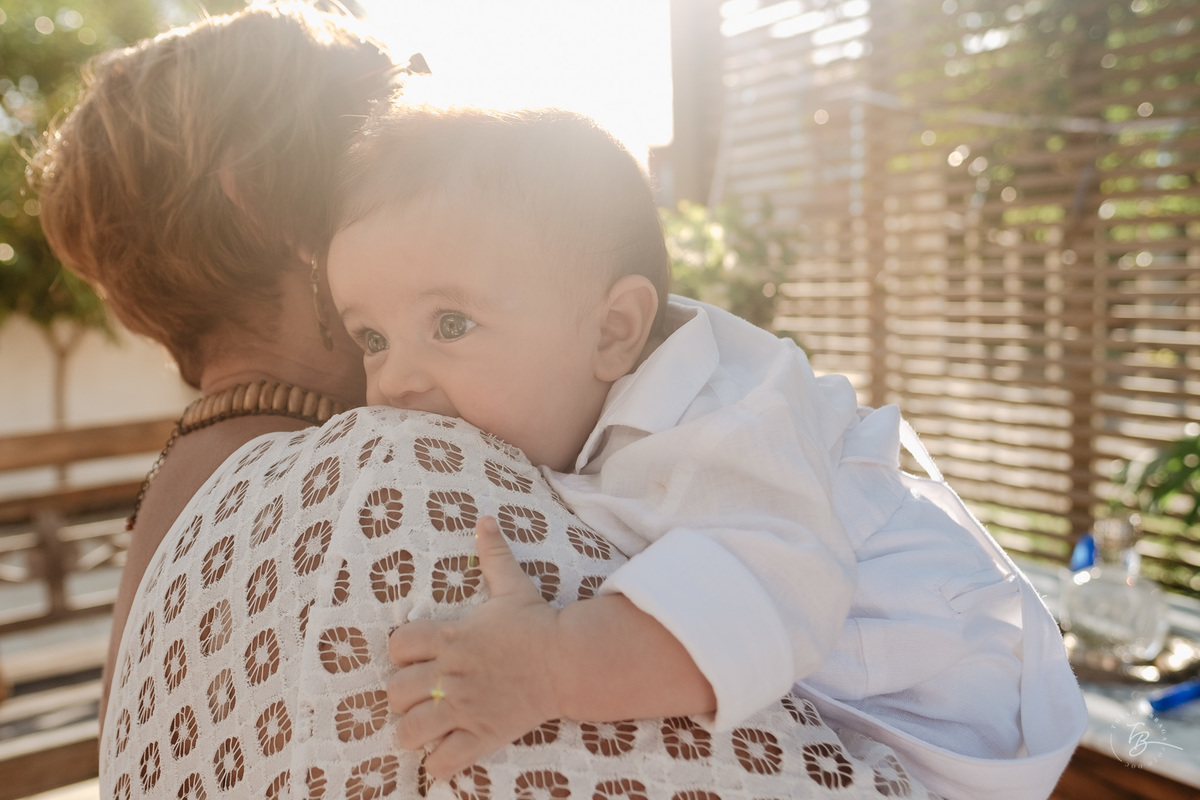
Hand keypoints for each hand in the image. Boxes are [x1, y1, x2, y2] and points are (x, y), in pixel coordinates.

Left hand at [387, 515, 562, 777]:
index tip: (414, 656)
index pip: (398, 644)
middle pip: (395, 690)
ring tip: (421, 729)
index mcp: (452, 637)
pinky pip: (444, 761)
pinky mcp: (482, 734)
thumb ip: (494, 554)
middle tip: (418, 694)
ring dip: (410, 732)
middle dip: (401, 695)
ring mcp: (465, 707)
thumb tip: (486, 519)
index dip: (400, 651)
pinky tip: (443, 754)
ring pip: (410, 730)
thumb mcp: (513, 586)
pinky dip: (437, 763)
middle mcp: (451, 674)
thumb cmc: (538, 624)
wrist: (570, 661)